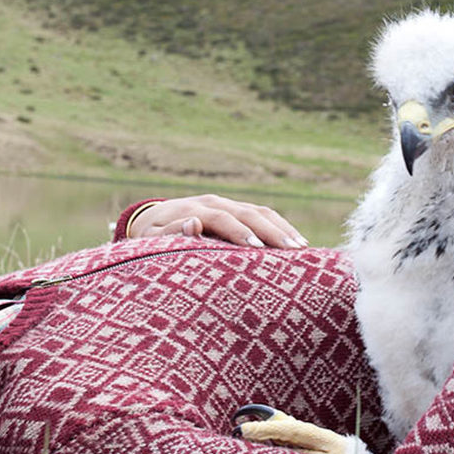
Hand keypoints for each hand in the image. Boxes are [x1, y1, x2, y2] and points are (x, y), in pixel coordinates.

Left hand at [128, 194, 309, 248]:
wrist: (151, 219)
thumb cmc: (150, 237)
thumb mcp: (150, 239)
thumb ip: (170, 233)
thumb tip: (194, 223)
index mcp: (193, 209)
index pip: (221, 218)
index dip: (238, 232)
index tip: (257, 247)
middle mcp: (213, 202)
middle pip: (248, 212)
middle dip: (271, 231)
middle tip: (292, 250)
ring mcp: (227, 204)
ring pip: (260, 211)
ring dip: (282, 228)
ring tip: (302, 248)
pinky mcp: (235, 210)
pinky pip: (262, 215)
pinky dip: (281, 226)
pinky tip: (297, 242)